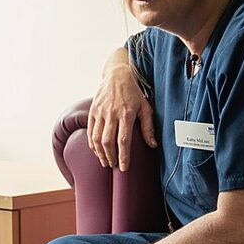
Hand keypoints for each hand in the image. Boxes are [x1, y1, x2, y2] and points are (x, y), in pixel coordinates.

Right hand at [87, 56, 156, 170]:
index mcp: (126, 114)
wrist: (117, 76)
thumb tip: (153, 145)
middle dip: (110, 157)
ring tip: (105, 161)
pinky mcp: (92, 111)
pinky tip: (97, 151)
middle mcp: (111, 114)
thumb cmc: (134, 93)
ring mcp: (100, 112)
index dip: (123, 156)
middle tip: (114, 166)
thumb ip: (148, 127)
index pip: (123, 140)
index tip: (124, 168)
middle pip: (108, 141)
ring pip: (97, 138)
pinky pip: (90, 131)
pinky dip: (92, 144)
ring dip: (100, 153)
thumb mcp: (145, 108)